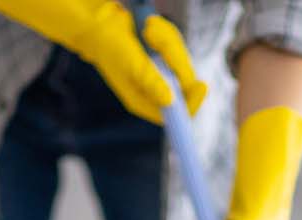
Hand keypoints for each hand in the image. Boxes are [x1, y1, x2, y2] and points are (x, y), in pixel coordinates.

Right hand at [0, 0, 204, 123]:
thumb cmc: (110, 46)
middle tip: (153, 37)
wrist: (99, 23)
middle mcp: (155, 90)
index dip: (192, 103)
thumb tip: (170, 101)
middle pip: (184, 83)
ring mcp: (160, 72)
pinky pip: (176, 46)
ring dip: (166, 41)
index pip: (177, 114)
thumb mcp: (131, 65)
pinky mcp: (162, 56)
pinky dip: (165, 34)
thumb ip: (150, 82)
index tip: (201, 85)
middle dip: (173, 57)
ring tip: (146, 30)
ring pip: (182, 61)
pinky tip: (148, 28)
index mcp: (145, 102)